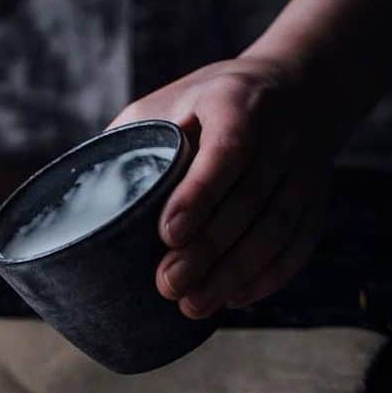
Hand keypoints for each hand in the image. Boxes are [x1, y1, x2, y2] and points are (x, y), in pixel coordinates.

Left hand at [108, 50, 334, 318]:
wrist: (297, 87)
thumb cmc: (205, 103)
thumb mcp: (163, 105)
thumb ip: (128, 143)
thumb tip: (75, 198)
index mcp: (234, 101)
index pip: (227, 147)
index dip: (200, 193)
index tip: (167, 234)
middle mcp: (279, 134)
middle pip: (249, 199)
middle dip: (208, 249)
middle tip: (166, 285)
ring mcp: (303, 168)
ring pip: (276, 228)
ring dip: (236, 273)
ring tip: (192, 306)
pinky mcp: (316, 198)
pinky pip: (298, 243)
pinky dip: (269, 276)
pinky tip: (234, 299)